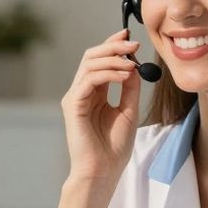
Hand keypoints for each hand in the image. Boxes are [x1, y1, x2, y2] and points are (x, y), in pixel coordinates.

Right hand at [60, 29, 144, 183]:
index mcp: (94, 93)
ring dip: (113, 58)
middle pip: (92, 57)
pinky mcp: (73, 105)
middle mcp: (82, 92)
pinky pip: (88, 80)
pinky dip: (107, 73)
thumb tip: (134, 65)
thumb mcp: (129, 111)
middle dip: (113, 46)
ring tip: (132, 61)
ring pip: (89, 64)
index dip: (112, 45)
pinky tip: (124, 75)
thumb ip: (130, 88)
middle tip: (133, 44)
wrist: (103, 172)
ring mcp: (75, 98)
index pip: (100, 60)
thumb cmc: (114, 148)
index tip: (129, 36)